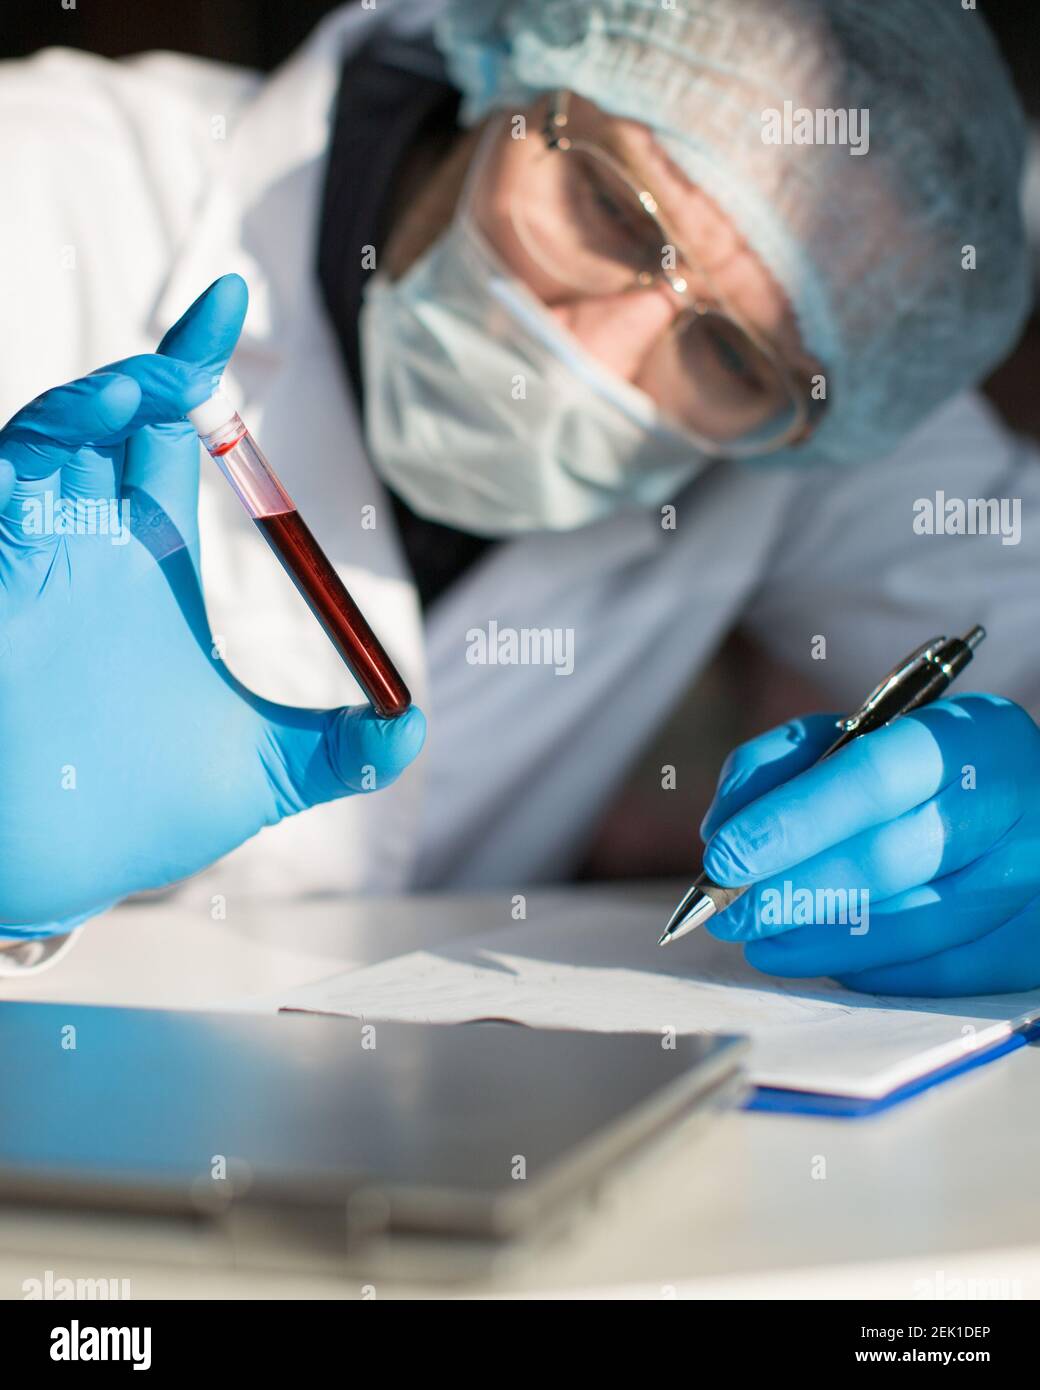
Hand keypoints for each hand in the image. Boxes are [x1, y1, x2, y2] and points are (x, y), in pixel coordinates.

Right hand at [0, 275, 424, 935]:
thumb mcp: (261, 774)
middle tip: (223, 310)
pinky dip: (31, 465)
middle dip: (160, 365)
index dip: (195, 373)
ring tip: (159, 385)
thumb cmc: (139, 815)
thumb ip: (339, 750)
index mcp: (148, 568)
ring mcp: (29, 563)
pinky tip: (84, 442)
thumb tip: (415, 725)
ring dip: (97, 403)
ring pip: (44, 442)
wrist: (50, 868)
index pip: (172, 444)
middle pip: (111, 420)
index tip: (234, 301)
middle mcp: (86, 549)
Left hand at [699, 695, 1039, 995]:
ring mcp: (1032, 880)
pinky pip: (939, 972)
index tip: (724, 854)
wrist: (1030, 807)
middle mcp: (1015, 806)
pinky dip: (868, 968)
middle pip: (889, 859)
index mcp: (971, 736)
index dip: (792, 820)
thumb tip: (723, 828)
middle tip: (726, 911)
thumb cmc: (930, 769)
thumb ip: (786, 763)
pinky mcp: (1032, 943)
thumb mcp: (864, 735)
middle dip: (791, 890)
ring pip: (911, 926)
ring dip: (818, 940)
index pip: (873, 777)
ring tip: (758, 939)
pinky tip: (819, 955)